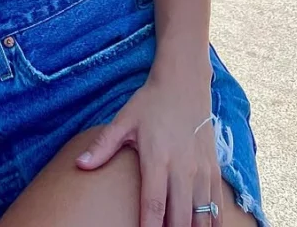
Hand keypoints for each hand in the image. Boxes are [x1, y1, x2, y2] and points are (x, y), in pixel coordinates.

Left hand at [76, 74, 222, 226]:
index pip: (153, 205)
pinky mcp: (214, 170)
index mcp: (157, 158)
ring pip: (202, 217)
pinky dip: (212, 223)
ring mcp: (201, 171)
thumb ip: (103, 146)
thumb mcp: (124, 121)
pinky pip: (217, 207)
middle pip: (181, 218)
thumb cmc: (150, 103)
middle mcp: (182, 169)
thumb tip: (80, 165)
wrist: (184, 84)